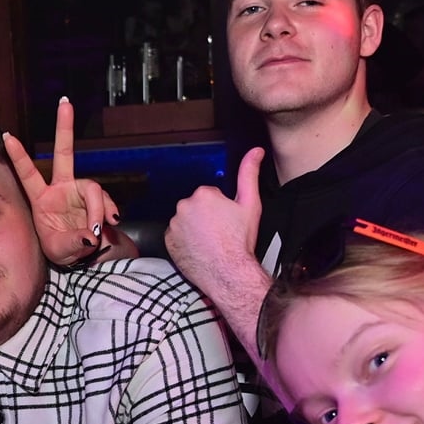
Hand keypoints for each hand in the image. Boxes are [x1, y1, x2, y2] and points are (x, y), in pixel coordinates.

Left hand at [4, 98, 122, 266]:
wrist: (86, 259)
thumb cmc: (64, 252)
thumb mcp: (62, 251)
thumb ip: (74, 242)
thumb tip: (91, 233)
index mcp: (42, 199)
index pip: (28, 174)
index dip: (19, 156)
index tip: (7, 136)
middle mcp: (62, 189)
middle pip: (64, 153)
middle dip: (64, 127)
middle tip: (65, 103)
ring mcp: (81, 192)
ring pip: (93, 188)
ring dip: (98, 209)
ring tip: (97, 230)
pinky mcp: (97, 199)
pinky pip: (105, 201)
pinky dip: (108, 212)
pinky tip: (110, 224)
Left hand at [164, 146, 265, 293]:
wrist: (228, 273)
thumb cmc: (240, 241)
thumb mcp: (250, 204)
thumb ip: (249, 174)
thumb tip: (256, 151)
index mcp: (203, 194)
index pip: (210, 195)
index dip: (221, 209)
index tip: (227, 221)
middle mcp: (184, 206)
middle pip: (196, 207)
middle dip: (206, 216)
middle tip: (220, 232)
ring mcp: (173, 224)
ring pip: (185, 220)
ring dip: (194, 228)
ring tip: (210, 242)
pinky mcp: (167, 241)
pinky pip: (176, 235)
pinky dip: (184, 240)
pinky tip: (198, 248)